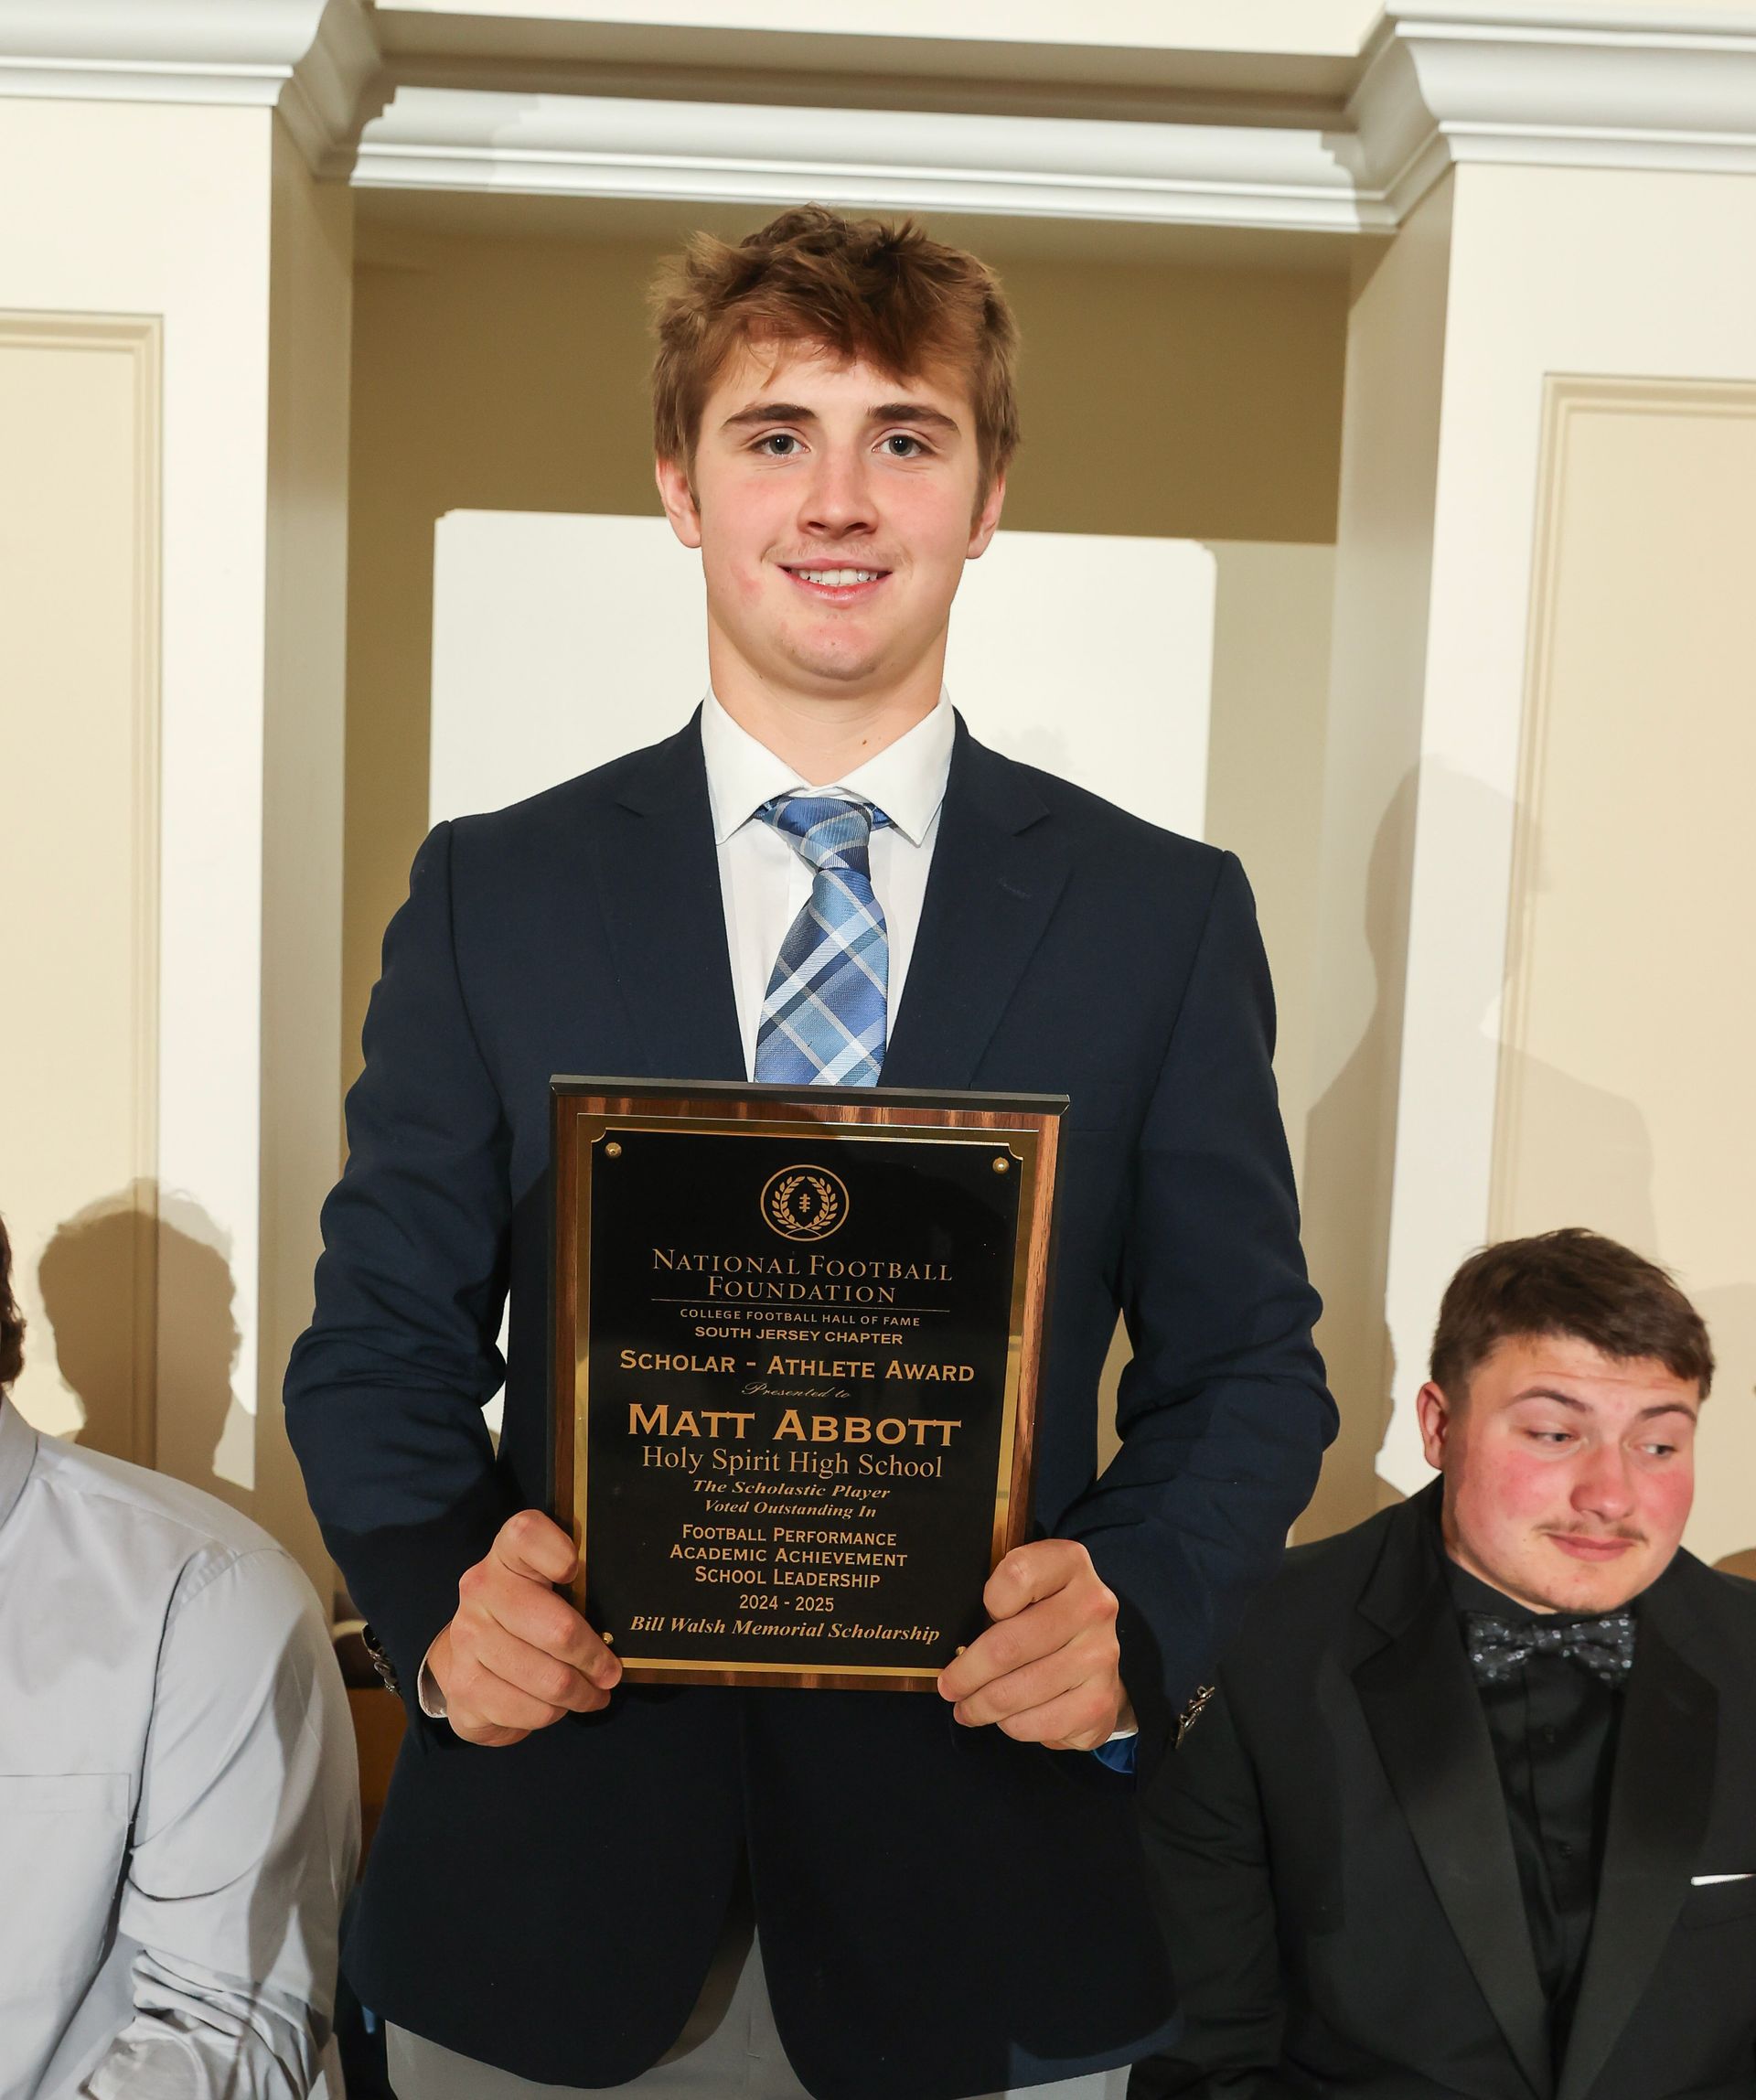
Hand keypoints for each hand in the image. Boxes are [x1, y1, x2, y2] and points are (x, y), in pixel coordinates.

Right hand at [427, 1510, 620, 1745]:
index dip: (555, 1550)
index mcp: (507, 1553)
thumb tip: (629, 1618)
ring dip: (579, 1695)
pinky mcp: (463, 1684)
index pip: (526, 1534)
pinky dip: (552, 1714)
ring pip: (550, 1679)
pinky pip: (530, 1710)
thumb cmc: (526, 1614)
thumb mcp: (549, 1588)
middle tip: (611, 1674)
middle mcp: (482, 1588)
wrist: (462, 1657)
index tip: (576, 1570)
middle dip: (595, 1660)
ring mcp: (468, 1637)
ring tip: (588, 1694)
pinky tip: (553, 1706)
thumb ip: (580, 1586)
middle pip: (558, 1629)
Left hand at [937, 1538, 1133, 1751]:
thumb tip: (952, 1645)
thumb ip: (999, 1596)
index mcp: (1069, 1564)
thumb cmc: (1045, 1615)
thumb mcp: (1028, 1587)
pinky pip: (1037, 1724)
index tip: (981, 1615)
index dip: (991, 1599)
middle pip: (1008, 1646)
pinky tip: (1008, 1718)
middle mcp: (1092, 1606)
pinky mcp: (1100, 1702)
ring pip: (1017, 1692)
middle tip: (949, 1687)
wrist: (1098, 1654)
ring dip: (982, 1706)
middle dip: (967, 1674)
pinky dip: (1012, 1726)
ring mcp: (1101, 1656)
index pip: (1018, 1574)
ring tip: (969, 1707)